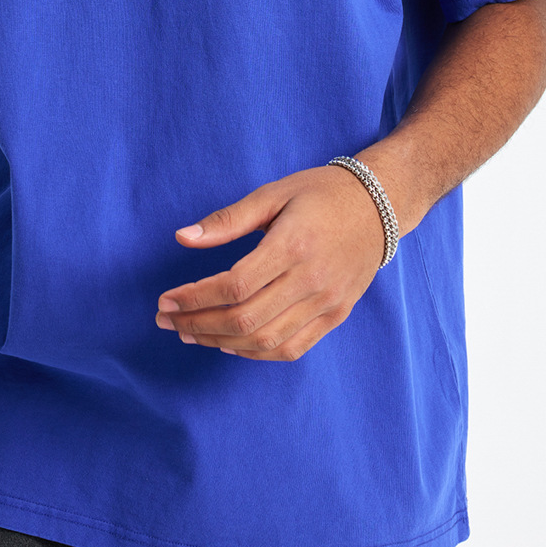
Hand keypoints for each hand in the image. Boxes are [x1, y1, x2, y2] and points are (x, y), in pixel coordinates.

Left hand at [155, 164, 385, 360]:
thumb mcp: (272, 194)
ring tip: (190, 333)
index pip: (234, 285)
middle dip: (197, 324)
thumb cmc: (320, 193)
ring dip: (220, 342)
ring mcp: (327, 302)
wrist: (379, 206)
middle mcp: (311, 280)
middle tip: (166, 320)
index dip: (195, 298)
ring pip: (265, 340)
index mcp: (292, 245)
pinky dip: (256, 353)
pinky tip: (230, 344)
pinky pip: (292, 348)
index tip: (166, 300)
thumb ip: (227, 220)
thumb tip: (182, 238)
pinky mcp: (336, 315)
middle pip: (245, 319)